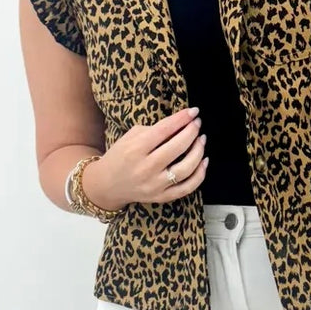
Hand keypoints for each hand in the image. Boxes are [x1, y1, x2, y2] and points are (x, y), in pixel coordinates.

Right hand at [86, 107, 207, 209]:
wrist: (107, 184)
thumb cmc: (120, 156)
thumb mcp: (131, 137)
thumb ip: (154, 130)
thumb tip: (181, 123)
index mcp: (135, 149)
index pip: (164, 130)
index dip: (181, 119)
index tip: (193, 111)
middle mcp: (145, 168)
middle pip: (177, 148)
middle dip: (191, 132)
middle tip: (197, 123)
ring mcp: (154, 185)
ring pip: (186, 169)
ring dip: (198, 151)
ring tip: (201, 140)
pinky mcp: (161, 197)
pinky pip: (187, 187)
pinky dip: (200, 174)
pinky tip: (203, 161)